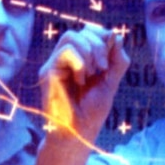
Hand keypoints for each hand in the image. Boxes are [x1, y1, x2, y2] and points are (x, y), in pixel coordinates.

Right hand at [40, 24, 129, 141]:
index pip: (88, 33)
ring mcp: (55, 64)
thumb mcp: (111, 83)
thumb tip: (117, 37)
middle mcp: (65, 59)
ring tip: (91, 73)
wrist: (78, 133)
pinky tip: (81, 80)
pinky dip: (79, 62)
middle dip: (98, 45)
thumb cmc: (91, 112)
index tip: (111, 54)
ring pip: (71, 36)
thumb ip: (117, 61)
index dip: (102, 36)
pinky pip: (65, 52)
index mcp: (80, 59)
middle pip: (80, 31)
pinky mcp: (48, 72)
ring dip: (88, 52)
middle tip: (103, 67)